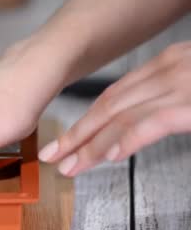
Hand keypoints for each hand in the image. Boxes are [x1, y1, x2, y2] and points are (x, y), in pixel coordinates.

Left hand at [39, 41, 190, 175]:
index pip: (112, 95)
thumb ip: (167, 100)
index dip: (84, 121)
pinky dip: (127, 140)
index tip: (65, 141)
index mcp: (166, 64)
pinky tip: (110, 157)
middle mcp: (168, 69)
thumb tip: (142, 123)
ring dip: (90, 146)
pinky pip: (151, 123)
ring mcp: (180, 85)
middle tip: (53, 155)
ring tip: (70, 166)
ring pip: (120, 117)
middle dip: (75, 135)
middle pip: (108, 106)